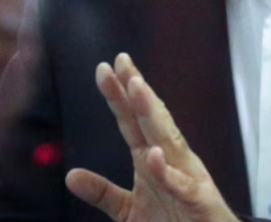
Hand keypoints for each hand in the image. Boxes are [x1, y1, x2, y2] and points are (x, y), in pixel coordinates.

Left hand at [65, 54, 238, 221]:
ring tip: (137, 87)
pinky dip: (168, 171)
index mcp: (152, 158)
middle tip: (123, 63)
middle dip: (136, 91)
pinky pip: (181, 185)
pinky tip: (155, 155)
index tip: (106, 68)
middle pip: (150, 120)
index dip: (119, 95)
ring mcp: (187, 177)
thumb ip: (103, 192)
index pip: (132, 121)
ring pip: (168, 140)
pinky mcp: (199, 201)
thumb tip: (71, 175)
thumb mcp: (128, 210)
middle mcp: (170, 160)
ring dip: (152, 113)